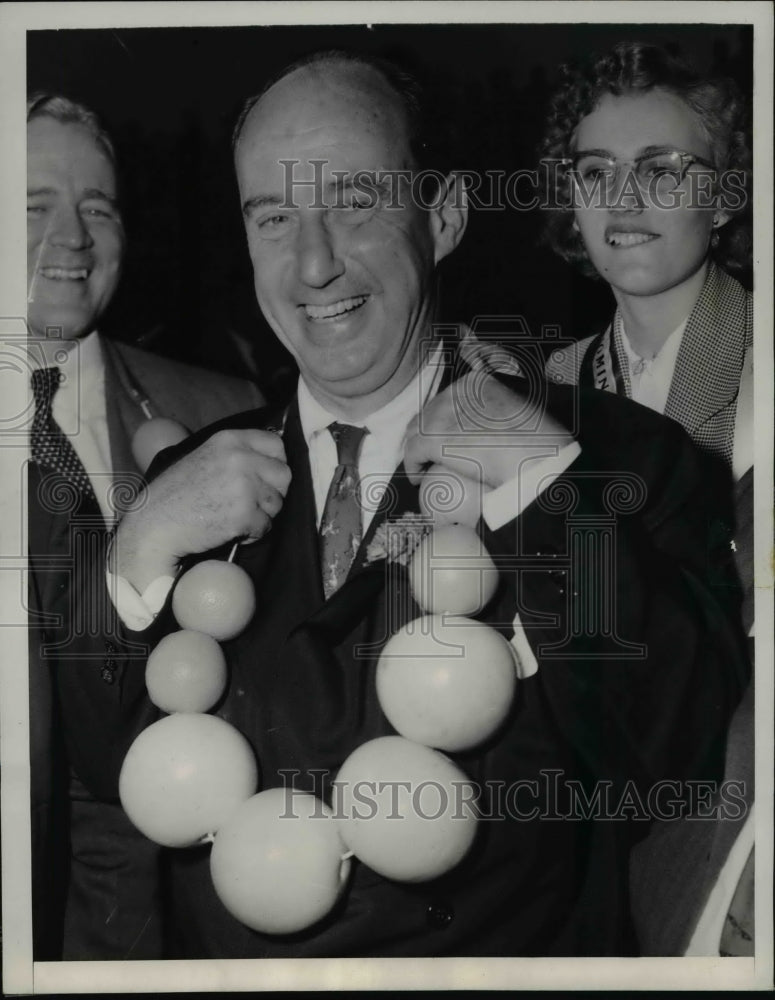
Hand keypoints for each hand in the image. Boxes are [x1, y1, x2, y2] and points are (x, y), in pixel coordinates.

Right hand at [112, 429, 290, 591]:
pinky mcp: (244, 514)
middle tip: (250, 503)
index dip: (275, 464)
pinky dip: (252, 533)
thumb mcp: (205, 457)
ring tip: (234, 516)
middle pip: (284, 475)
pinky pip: (266, 527)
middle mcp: (240, 459)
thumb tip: (271, 460)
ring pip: (277, 504)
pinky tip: (230, 529)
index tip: (265, 477)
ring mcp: (244, 486)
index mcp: (230, 440)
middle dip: (272, 492)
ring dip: (261, 514)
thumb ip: (236, 454)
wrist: (155, 524)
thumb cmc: (176, 494)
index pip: (277, 445)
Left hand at [403, 373, 572, 522]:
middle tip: (430, 454)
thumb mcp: (515, 413)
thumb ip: (495, 412)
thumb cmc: (534, 443)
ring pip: (416, 431)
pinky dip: (413, 467)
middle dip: (426, 433)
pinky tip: (418, 478)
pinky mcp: (431, 438)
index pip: (446, 399)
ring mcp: (440, 414)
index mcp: (476, 382)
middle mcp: (454, 392)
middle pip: (428, 413)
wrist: (533, 459)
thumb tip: (484, 427)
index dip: (442, 420)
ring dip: (417, 449)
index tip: (445, 437)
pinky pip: (412, 453)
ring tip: (424, 466)